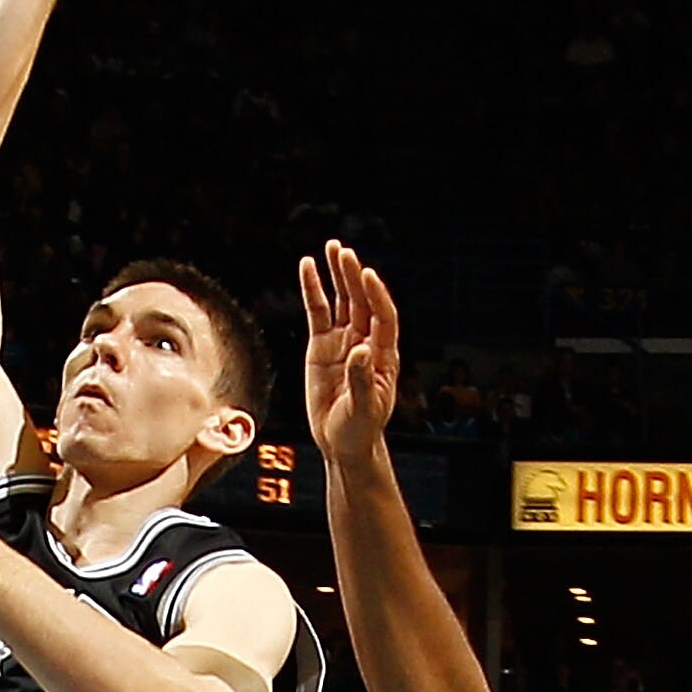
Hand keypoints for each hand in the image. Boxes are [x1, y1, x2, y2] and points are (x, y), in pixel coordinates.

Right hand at [300, 241, 399, 469]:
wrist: (342, 443)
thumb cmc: (359, 430)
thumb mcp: (363, 409)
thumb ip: (360, 379)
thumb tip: (360, 350)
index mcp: (384, 355)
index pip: (382, 317)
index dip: (376, 295)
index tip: (366, 275)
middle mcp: (365, 342)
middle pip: (361, 302)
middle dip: (353, 277)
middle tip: (343, 252)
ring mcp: (343, 341)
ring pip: (341, 301)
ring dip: (337, 275)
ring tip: (332, 248)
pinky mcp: (321, 346)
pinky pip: (317, 312)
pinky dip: (313, 290)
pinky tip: (308, 268)